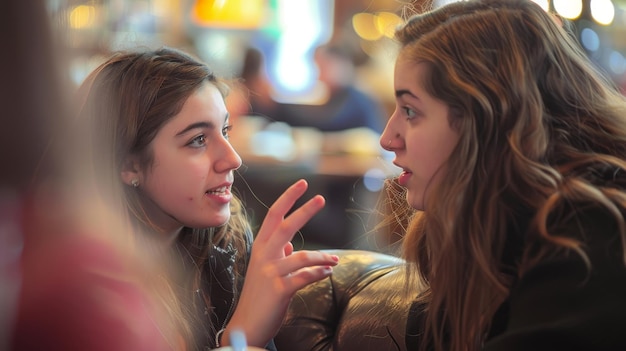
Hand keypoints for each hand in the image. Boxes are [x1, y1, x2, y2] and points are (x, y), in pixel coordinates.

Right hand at [222, 179, 338, 346]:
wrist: (247, 324)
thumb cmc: (259, 296)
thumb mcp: (265, 271)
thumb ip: (278, 256)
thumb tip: (291, 245)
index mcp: (261, 248)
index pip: (274, 215)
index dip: (288, 198)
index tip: (303, 183)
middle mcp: (264, 256)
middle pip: (285, 226)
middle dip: (304, 211)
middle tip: (321, 198)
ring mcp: (270, 273)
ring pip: (302, 256)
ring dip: (323, 257)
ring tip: (335, 260)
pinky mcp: (279, 290)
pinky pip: (305, 277)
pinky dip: (319, 273)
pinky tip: (328, 273)